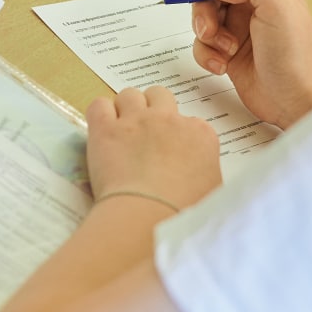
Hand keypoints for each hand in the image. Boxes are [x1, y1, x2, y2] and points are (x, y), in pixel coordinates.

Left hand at [86, 87, 220, 209]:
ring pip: (129, 94)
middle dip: (152, 108)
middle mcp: (169, 119)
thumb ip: (207, 170)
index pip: (189, 121)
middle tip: (145, 133)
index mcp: (199, 134)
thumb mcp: (213, 190)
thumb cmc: (183, 212)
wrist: (149, 217)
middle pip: (159, 95)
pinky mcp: (105, 129)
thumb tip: (199, 173)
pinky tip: (101, 131)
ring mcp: (136, 120)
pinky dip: (99, 114)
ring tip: (121, 132)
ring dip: (125, 109)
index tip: (171, 152)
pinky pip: (99, 105)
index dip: (178, 135)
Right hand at [190, 0, 311, 128]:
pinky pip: (202, 42)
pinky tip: (222, 67)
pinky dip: (206, 54)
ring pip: (203, 14)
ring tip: (224, 50)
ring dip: (206, 33)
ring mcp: (239, 25)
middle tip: (210, 28)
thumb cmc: (295, 55)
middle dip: (205, 7)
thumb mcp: (279, 6)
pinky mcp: (227, 49)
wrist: (293, 100)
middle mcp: (254, 0)